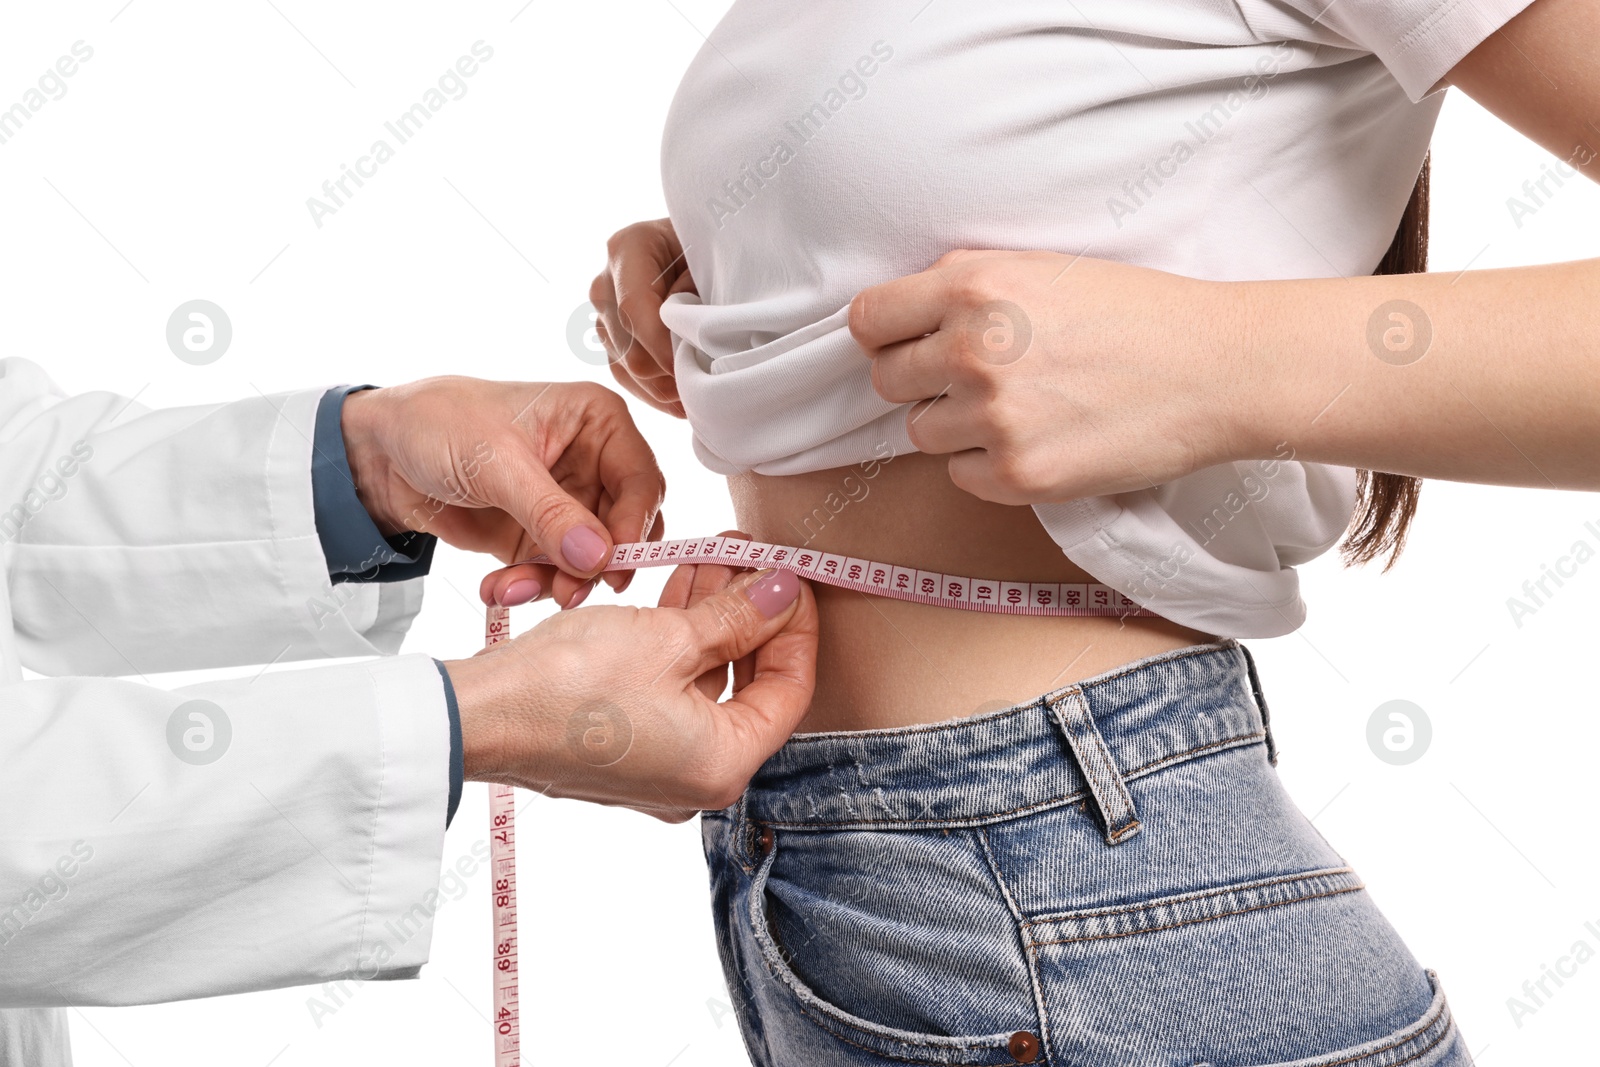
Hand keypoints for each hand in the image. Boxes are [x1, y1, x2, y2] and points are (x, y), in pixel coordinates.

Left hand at [340, 376, 664, 608]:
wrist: (383, 452)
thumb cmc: (440, 423)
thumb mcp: (496, 463)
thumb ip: (550, 512)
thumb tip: (597, 557)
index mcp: (598, 422)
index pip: (641, 480)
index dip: (633, 525)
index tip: (611, 564)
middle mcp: (595, 463)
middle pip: (626, 528)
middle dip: (593, 565)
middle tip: (565, 591)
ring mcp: (570, 504)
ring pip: (592, 560)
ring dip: (556, 583)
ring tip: (511, 588)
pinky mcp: (542, 537)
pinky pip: (556, 574)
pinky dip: (530, 588)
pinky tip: (496, 587)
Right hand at [444, 556, 817, 822]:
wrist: (476, 716)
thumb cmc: (567, 686)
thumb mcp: (667, 639)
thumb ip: (735, 618)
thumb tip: (781, 592)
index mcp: (722, 765)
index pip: (791, 690)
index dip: (797, 626)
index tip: (790, 576)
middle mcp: (695, 778)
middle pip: (751, 686)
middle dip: (754, 616)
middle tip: (753, 559)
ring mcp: (656, 766)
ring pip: (707, 682)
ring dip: (715, 620)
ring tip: (716, 557)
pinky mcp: (622, 746)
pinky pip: (670, 689)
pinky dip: (680, 642)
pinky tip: (678, 588)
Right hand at [589, 217, 695, 417]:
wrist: (703, 248)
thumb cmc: (714, 247)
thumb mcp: (715, 254)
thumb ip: (700, 286)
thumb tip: (688, 332)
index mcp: (626, 249)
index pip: (634, 309)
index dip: (663, 346)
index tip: (696, 366)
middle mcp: (605, 284)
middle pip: (628, 349)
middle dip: (669, 373)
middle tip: (710, 385)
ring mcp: (604, 315)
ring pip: (626, 370)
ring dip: (666, 388)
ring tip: (703, 395)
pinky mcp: (612, 341)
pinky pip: (627, 379)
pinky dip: (658, 394)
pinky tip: (685, 400)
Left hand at [850, 249, 1257, 505]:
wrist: (1217, 369)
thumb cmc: (1136, 313)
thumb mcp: (1043, 268)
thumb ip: (965, 284)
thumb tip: (901, 314)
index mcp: (973, 287)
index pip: (868, 320)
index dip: (884, 333)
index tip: (907, 341)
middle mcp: (972, 351)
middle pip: (887, 380)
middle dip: (922, 379)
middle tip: (979, 376)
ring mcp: (993, 419)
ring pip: (921, 433)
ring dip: (956, 425)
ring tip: (1021, 406)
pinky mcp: (1018, 475)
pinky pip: (961, 476)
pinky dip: (989, 465)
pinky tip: (1040, 438)